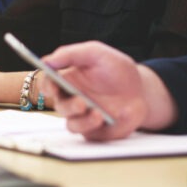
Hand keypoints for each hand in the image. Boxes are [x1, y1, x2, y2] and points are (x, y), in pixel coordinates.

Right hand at [41, 41, 175, 140]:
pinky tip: (103, 117)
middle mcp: (72, 99)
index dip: (46, 85)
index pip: (48, 84)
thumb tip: (47, 61)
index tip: (51, 86)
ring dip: (82, 120)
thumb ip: (71, 54)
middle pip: (59, 106)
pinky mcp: (95, 130)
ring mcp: (83, 116)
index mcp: (68, 80)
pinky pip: (88, 133)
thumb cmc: (117, 70)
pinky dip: (93, 126)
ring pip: (72, 124)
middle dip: (68, 105)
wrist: (141, 91)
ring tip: (96, 113)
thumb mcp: (96, 53)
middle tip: (81, 101)